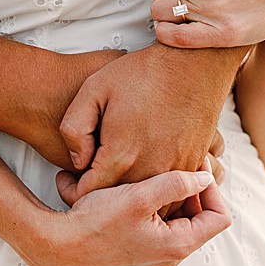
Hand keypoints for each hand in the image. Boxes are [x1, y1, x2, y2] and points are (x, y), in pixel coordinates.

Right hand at [22, 166, 228, 265]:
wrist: (59, 244)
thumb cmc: (96, 222)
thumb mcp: (140, 196)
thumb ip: (178, 184)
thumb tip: (205, 177)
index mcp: (177, 245)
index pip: (220, 218)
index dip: (213, 190)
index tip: (195, 168)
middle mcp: (170, 255)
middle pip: (202, 217)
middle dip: (194, 191)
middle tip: (179, 166)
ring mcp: (155, 254)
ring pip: (182, 219)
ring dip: (175, 196)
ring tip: (157, 174)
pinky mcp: (140, 248)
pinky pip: (163, 224)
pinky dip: (159, 205)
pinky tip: (141, 186)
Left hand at [59, 44, 245, 200]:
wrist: (194, 61)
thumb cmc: (145, 72)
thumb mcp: (92, 89)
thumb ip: (73, 129)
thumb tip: (79, 160)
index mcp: (122, 154)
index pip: (88, 194)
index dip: (71, 190)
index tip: (69, 179)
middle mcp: (151, 168)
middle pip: (118, 204)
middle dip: (99, 196)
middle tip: (89, 178)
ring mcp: (176, 168)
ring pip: (149, 204)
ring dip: (132, 197)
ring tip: (118, 178)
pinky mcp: (195, 162)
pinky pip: (175, 192)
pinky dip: (158, 190)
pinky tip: (147, 172)